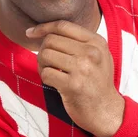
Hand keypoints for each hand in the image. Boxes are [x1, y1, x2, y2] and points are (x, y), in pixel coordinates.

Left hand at [26, 20, 124, 136]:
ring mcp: (83, 68)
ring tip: (51, 72)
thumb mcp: (98, 56)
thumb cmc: (97, 83)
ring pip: (45, 55)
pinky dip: (45, 78)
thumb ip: (79, 41)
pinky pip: (46, 73)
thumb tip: (45, 31)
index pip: (63, 25)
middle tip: (47, 63)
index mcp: (96, 42)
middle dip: (43, 50)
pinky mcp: (73, 85)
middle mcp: (91, 52)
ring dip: (42, 65)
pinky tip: (54, 83)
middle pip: (51, 40)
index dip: (43, 27)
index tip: (31, 32)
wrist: (106, 111)